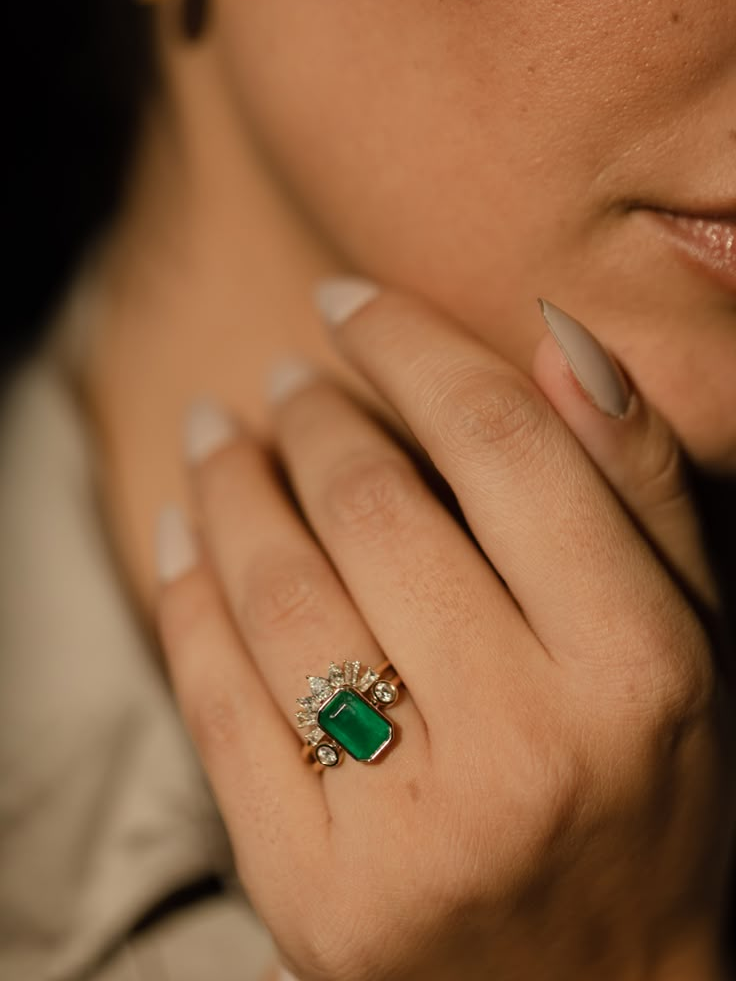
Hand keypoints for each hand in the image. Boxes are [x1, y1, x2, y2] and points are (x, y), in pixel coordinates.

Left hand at [154, 279, 733, 980]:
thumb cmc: (647, 795)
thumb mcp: (691, 642)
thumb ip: (641, 491)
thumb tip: (559, 343)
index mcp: (639, 672)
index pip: (507, 446)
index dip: (412, 344)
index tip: (349, 299)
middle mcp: (528, 750)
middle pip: (375, 510)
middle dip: (311, 413)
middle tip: (286, 378)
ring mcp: (408, 835)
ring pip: (279, 594)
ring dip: (230, 485)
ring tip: (221, 435)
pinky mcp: (311, 897)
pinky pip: (218, 702)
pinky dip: (185, 591)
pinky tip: (184, 534)